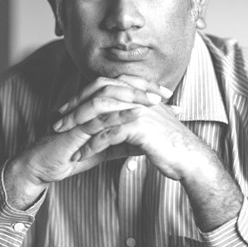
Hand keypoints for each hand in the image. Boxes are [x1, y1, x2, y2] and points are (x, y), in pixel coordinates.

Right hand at [4, 75, 168, 208]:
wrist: (43, 167)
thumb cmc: (68, 156)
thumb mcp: (101, 149)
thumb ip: (121, 144)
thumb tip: (144, 144)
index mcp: (93, 107)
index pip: (120, 90)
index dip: (144, 89)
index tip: (168, 96)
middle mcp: (86, 106)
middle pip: (117, 85)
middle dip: (143, 87)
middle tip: (166, 93)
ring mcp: (80, 114)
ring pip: (109, 97)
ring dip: (134, 96)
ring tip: (155, 100)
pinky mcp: (75, 128)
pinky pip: (99, 119)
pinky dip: (119, 115)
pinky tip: (137, 114)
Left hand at [58, 76, 242, 230]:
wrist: (190, 159)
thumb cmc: (168, 143)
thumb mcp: (149, 121)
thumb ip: (132, 111)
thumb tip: (113, 109)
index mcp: (138, 93)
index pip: (102, 87)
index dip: (81, 96)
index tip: (65, 108)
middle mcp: (137, 98)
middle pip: (96, 97)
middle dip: (74, 109)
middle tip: (57, 121)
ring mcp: (137, 111)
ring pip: (98, 115)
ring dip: (77, 127)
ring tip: (62, 137)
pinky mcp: (138, 128)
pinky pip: (106, 135)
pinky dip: (90, 145)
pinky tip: (80, 154)